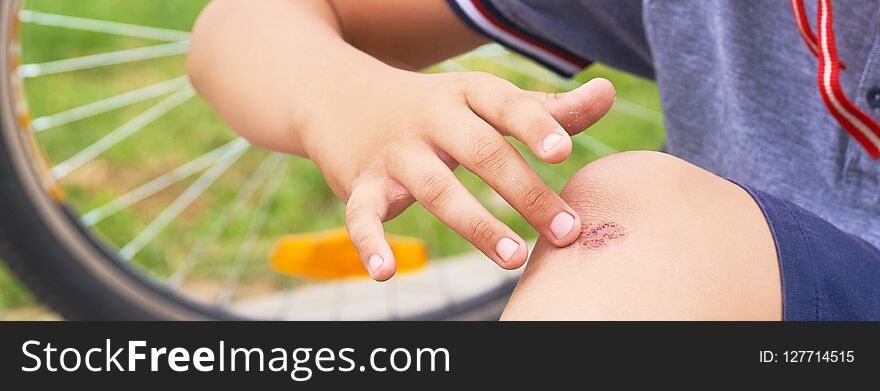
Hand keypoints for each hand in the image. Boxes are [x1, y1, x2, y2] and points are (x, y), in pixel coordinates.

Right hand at [300, 69, 614, 280]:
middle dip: (525, 192)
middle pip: (481, 151)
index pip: (505, 104)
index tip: (564, 153)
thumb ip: (546, 107)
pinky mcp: (362, 185)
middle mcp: (431, 119)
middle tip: (566, 231)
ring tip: (515, 258)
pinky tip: (386, 273)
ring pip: (435, 187)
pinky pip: (363, 216)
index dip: (534, 126)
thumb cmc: (436, 108)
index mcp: (467, 94)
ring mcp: (395, 153)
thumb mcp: (483, 99)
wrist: (341, 97)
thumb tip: (608, 95)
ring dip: (475, 223)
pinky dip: (370, 243)